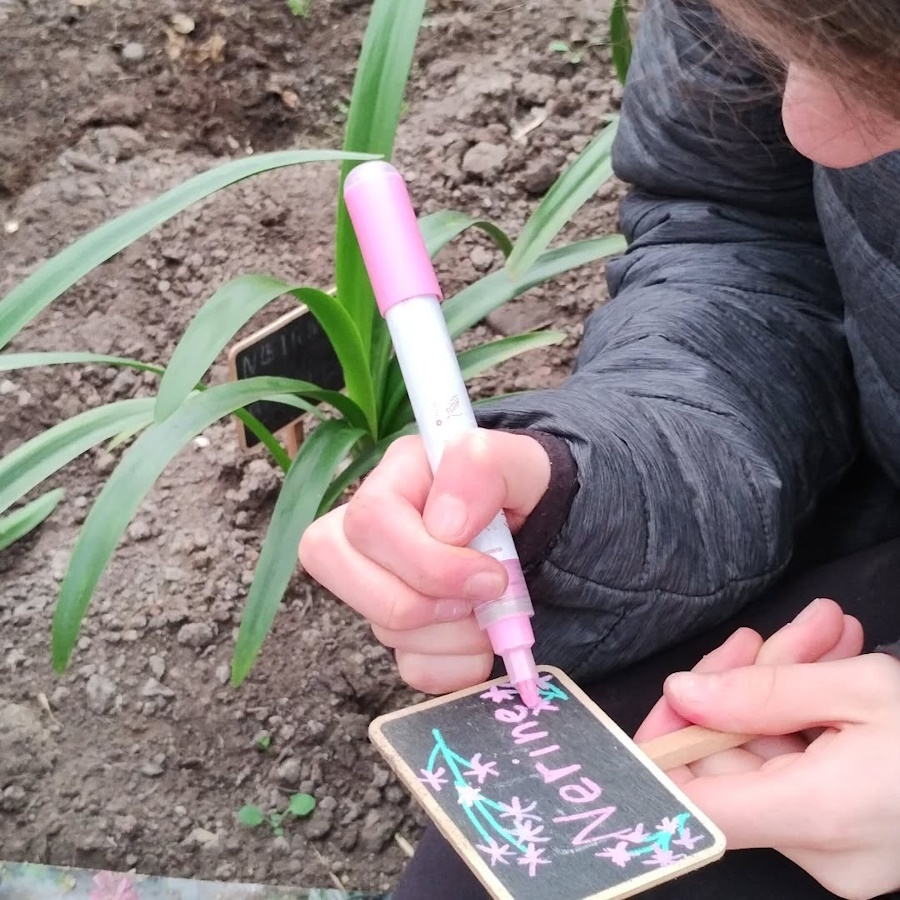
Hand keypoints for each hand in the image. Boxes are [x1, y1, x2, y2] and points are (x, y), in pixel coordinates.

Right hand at [298, 430, 550, 693]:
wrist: (556, 534)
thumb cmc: (531, 491)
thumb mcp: (522, 462)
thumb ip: (481, 465)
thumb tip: (446, 526)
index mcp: (397, 477)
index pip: (370, 521)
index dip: (427, 561)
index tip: (490, 573)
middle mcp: (373, 530)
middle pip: (343, 573)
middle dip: (426, 601)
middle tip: (486, 595)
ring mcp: (379, 583)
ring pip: (384, 629)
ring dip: (456, 633)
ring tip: (492, 608)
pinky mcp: (402, 633)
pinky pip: (415, 669)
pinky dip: (460, 665)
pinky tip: (483, 638)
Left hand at [661, 649, 899, 898]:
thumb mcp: (859, 687)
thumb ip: (759, 690)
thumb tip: (681, 693)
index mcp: (818, 816)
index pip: (692, 803)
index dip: (665, 747)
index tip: (673, 696)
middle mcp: (820, 852)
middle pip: (734, 763)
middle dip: (746, 687)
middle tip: (780, 636)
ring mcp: (836, 852)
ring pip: (767, 759)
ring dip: (783, 692)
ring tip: (826, 635)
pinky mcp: (849, 839)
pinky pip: (798, 772)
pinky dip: (805, 722)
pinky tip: (830, 670)